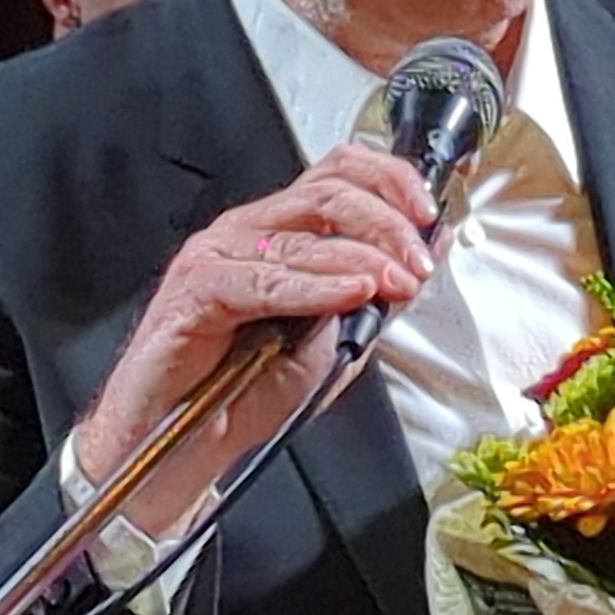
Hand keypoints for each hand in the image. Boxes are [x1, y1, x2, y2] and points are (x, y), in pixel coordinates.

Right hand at [67, 145, 436, 532]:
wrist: (185, 441)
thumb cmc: (242, 392)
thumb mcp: (331, 341)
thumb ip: (371, 298)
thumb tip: (421, 262)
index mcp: (277, 233)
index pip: (337, 174)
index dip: (390, 180)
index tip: (428, 215)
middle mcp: (246, 233)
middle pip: (327, 192)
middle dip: (387, 224)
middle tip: (418, 262)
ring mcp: (218, 254)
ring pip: (303, 235)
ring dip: (364, 259)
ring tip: (397, 284)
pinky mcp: (198, 288)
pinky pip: (266, 279)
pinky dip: (318, 286)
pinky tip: (350, 294)